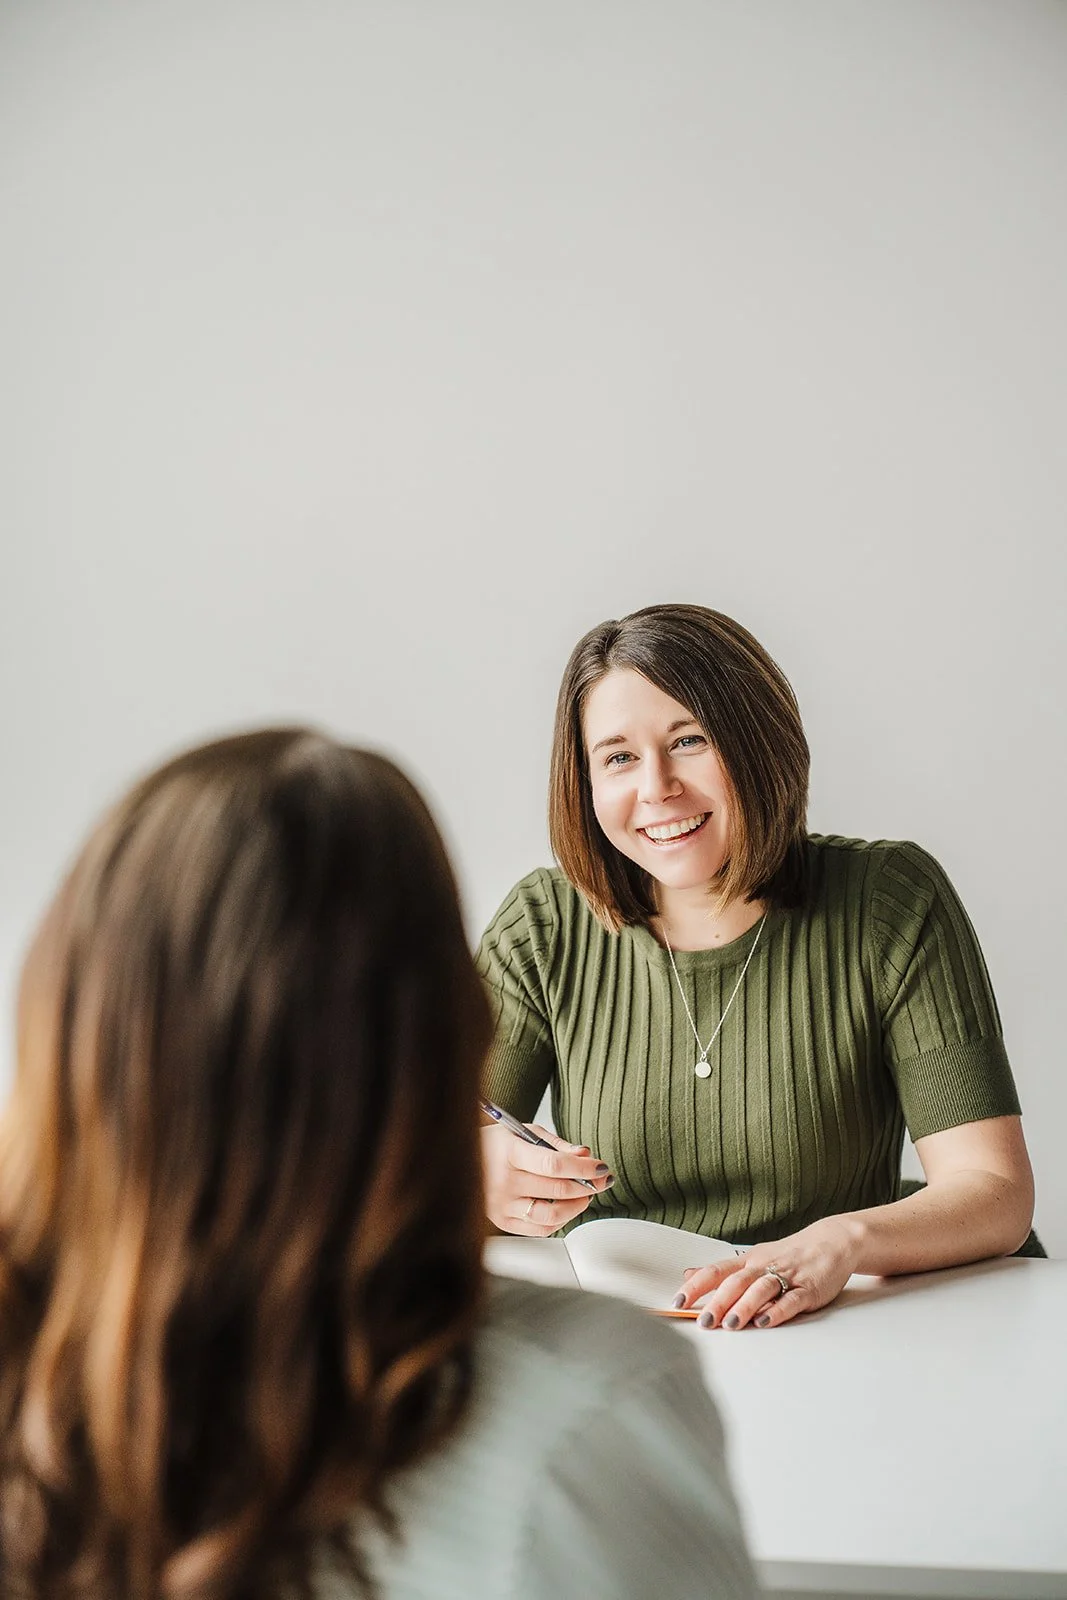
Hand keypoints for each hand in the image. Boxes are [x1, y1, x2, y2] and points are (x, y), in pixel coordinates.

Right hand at [481, 1122, 613, 1235]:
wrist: (457, 1160)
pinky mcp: (502, 1222)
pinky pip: (539, 1230)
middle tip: (602, 1180)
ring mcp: (502, 1205)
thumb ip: (557, 1145)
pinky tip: (565, 1208)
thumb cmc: (494, 1144)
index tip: (601, 1168)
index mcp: (509, 1153)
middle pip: (557, 1190)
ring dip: (576, 1206)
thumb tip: (585, 1156)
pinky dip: (559, 1221)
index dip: (584, 1167)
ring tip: (584, 1195)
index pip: (554, 1164)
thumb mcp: (524, 1132)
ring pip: (552, 1216)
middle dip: (588, 1186)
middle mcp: (504, 1181)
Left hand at [674, 1215, 863, 1328]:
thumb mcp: (753, 1257)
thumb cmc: (789, 1254)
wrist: (833, 1241)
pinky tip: (766, 1322)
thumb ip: (723, 1270)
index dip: (695, 1286)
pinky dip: (778, 1311)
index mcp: (748, 1260)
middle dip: (718, 1302)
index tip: (677, 1303)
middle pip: (736, 1282)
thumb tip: (688, 1274)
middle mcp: (764, 1266)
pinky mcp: (809, 1288)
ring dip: (745, 1306)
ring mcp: (787, 1276)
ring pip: (762, 1289)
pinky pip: (792, 1299)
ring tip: (731, 1324)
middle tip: (704, 1322)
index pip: (716, 1271)